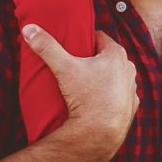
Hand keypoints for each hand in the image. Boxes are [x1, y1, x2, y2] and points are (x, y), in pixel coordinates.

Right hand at [24, 25, 139, 159]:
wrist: (98, 133)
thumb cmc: (84, 96)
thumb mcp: (63, 68)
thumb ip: (46, 46)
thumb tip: (28, 28)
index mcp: (116, 54)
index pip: (99, 37)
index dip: (85, 41)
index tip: (73, 48)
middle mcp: (128, 67)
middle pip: (107, 57)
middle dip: (93, 59)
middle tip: (76, 67)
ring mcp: (131, 88)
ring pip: (115, 75)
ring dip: (104, 77)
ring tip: (85, 85)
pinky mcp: (132, 106)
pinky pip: (120, 95)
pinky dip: (111, 96)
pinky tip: (98, 101)